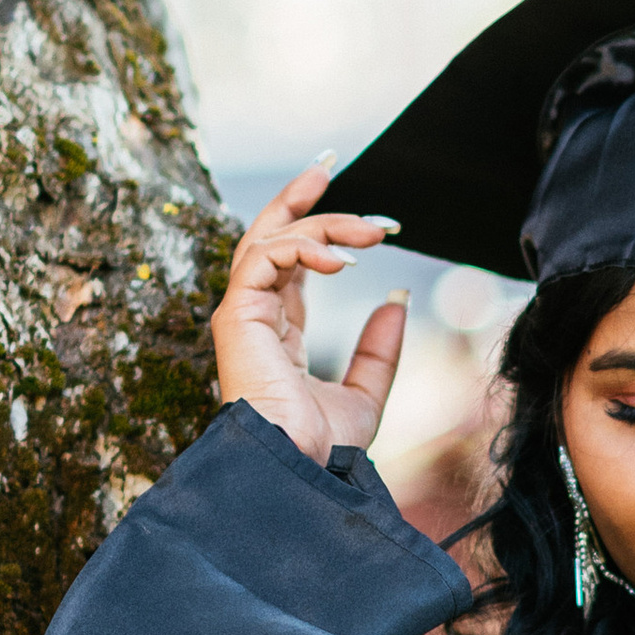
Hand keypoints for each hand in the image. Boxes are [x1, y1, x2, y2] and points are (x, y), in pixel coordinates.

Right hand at [210, 163, 405, 465]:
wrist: (297, 470)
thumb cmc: (322, 448)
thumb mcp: (365, 393)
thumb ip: (378, 350)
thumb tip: (397, 303)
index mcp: (277, 331)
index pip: (291, 262)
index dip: (321, 230)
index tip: (357, 212)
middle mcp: (254, 316)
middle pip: (268, 236)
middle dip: (297, 196)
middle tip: (329, 164)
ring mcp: (241, 313)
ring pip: (272, 238)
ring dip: (324, 223)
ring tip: (375, 231)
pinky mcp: (236, 314)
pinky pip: (265, 256)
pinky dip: (305, 247)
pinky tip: (345, 261)